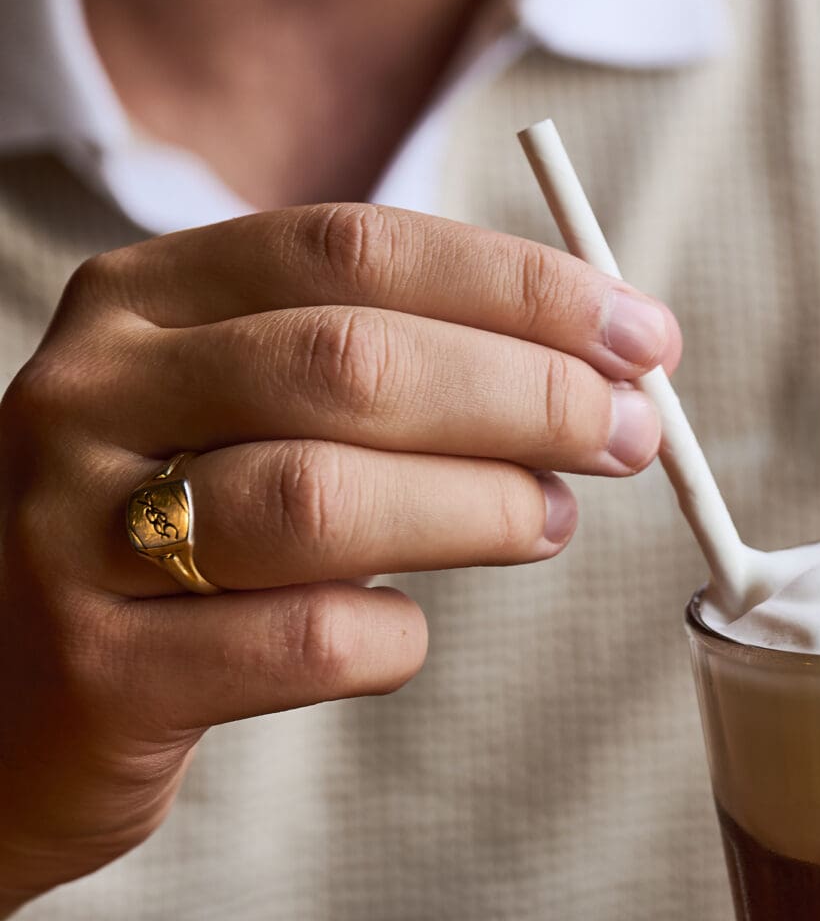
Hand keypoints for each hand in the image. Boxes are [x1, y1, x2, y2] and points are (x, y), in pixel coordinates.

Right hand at [0, 202, 678, 914]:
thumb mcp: (227, 414)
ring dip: (476, 506)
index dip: (520, 288)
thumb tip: (598, 363)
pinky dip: (388, 636)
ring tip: (550, 520)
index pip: (353, 248)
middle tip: (629, 434)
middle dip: (524, 392)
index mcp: (138, 301)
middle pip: (349, 361)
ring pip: (324, 497)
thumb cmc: (163, 545)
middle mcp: (89, 396)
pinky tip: (400, 633)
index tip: (642, 336)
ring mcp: (76, 533)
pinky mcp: (101, 671)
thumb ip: (373, 370)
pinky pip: (299, 641)